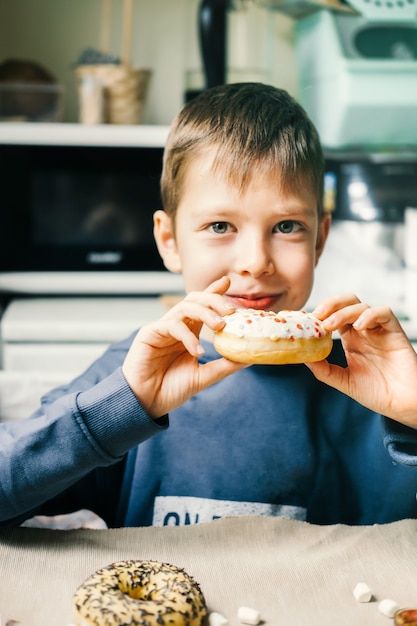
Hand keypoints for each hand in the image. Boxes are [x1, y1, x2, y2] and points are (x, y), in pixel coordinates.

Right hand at [122, 276, 245, 418]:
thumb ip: (225, 365)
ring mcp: (162, 328)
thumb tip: (250, 357)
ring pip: (185, 307)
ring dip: (205, 313)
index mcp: (188, 332)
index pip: (203, 306)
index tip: (228, 283)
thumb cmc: (170, 389)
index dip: (214, 292)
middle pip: (195, 300)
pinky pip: (172, 326)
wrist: (147, 403)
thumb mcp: (204, 376)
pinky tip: (197, 351)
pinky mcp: (149, 333)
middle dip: (214, 300)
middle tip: (231, 309)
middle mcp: (176, 326)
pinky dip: (188, 336)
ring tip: (220, 325)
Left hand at [307, 294, 416, 428]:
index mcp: (351, 340)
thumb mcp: (344, 382)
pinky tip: (359, 327)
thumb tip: (302, 357)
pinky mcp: (395, 332)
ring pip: (361, 305)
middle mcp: (364, 332)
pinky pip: (384, 312)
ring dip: (343, 311)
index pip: (333, 316)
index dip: (320, 315)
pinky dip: (370, 314)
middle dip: (330, 304)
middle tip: (317, 316)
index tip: (306, 322)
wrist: (403, 406)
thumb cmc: (378, 394)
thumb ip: (324, 370)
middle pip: (347, 303)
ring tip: (330, 325)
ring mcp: (379, 330)